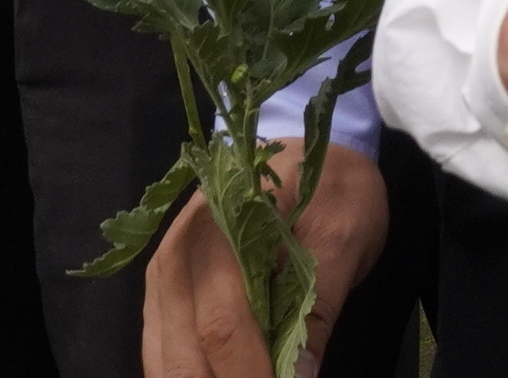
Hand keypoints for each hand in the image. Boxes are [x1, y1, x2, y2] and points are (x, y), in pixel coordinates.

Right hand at [142, 136, 386, 377]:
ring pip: (165, 359)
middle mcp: (177, 256)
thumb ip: (319, 304)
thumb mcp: (345, 235)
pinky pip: (162, 350)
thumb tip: (300, 376)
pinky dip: (187, 373)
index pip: (223, 325)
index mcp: (219, 231)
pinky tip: (222, 376)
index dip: (249, 374)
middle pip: (185, 351)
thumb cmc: (332, 187)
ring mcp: (162, 277)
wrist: (305, 151)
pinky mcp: (163, 293)